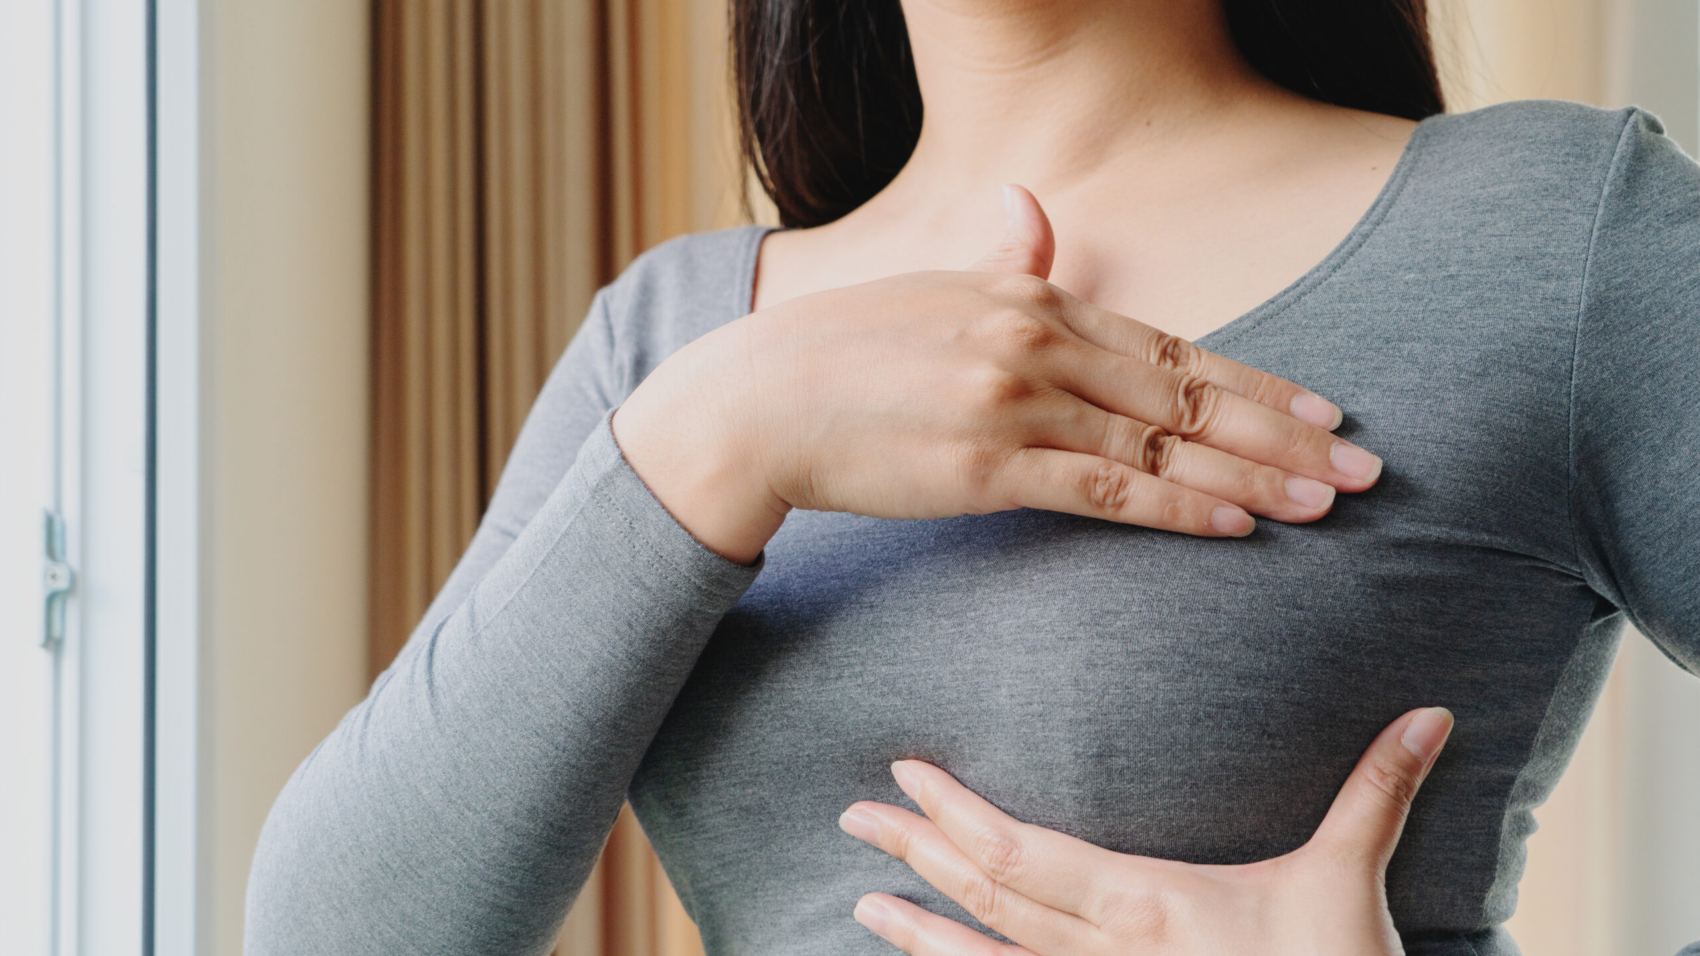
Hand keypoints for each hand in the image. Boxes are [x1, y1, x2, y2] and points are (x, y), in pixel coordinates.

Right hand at [614, 186, 1382, 562]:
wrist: (756, 401)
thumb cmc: (842, 350)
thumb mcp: (931, 286)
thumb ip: (1001, 256)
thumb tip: (1035, 208)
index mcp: (1032, 295)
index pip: (1173, 346)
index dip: (1258, 381)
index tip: (1326, 410)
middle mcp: (1038, 341)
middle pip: (1189, 394)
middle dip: (1286, 433)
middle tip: (1364, 467)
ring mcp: (1016, 402)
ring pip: (1162, 446)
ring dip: (1253, 477)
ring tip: (1325, 504)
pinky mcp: (986, 467)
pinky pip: (1105, 491)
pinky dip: (1179, 509)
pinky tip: (1237, 526)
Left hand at [838, 707, 1454, 955]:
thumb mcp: (1350, 880)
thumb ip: (1377, 791)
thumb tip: (1428, 713)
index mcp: (1151, 905)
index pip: (1026, 854)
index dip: (959, 815)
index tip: (908, 774)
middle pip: (993, 900)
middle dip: (919, 856)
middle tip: (856, 816)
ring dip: (923, 934)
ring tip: (864, 907)